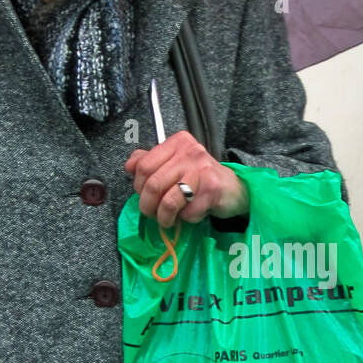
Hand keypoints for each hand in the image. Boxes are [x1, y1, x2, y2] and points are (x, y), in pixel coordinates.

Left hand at [125, 131, 248, 228]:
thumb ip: (150, 161)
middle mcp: (190, 152)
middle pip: (153, 185)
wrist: (233, 188)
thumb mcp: (174, 164)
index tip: (145, 195)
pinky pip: (188, 212)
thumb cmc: (200, 178)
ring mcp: (202, 170)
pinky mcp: (212, 189)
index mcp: (177, 142)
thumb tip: (129, 166)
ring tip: (168, 220)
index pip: (143, 165)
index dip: (138, 186)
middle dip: (148, 206)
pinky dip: (186, 219)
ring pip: (168, 201)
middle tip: (153, 213)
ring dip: (164, 217)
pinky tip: (192, 213)